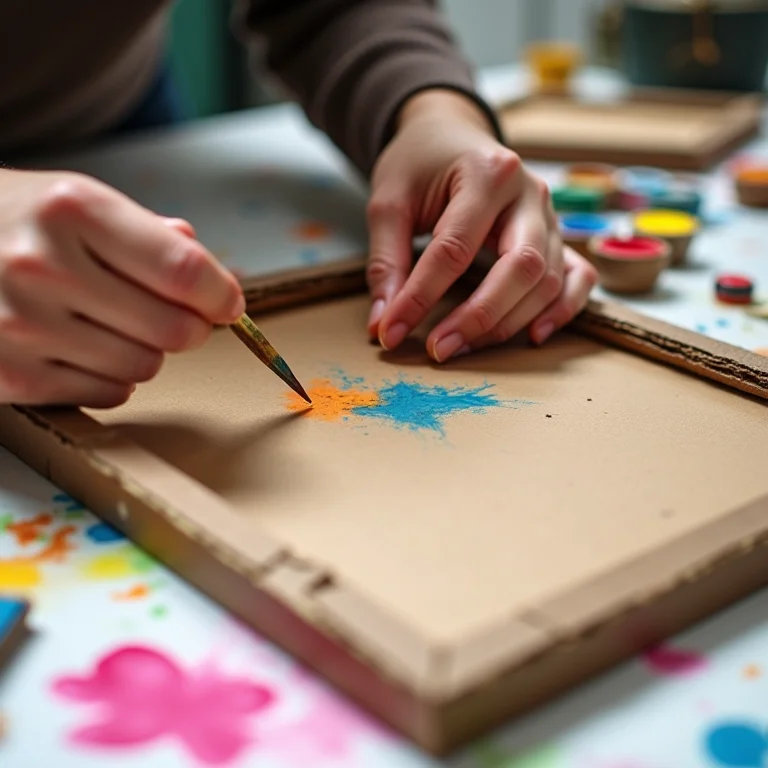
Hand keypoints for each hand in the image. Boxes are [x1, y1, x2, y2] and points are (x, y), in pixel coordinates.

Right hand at [0, 169, 243, 406]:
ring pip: (145, 367)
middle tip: (177, 317)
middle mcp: (43, 265)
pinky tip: (86, 349)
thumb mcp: (79, 202)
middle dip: (191, 327)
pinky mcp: (8, 374)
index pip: (182, 270)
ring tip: (116, 326)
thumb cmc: (18, 222)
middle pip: (174, 329)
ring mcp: (21, 325)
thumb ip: (150, 236)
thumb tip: (214, 283)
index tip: (228, 304)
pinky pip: (108, 394)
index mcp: (73, 210)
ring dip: (149, 352)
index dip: (221, 295)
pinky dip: (114, 379)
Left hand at [365, 89, 596, 361]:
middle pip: (519, 268)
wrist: (450, 134)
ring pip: (546, 282)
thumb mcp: (389, 202)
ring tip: (461, 347)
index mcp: (487, 172)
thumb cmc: (419, 164)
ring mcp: (550, 217)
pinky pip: (577, 278)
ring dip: (507, 324)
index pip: (454, 248)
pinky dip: (561, 311)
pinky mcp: (556, 237)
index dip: (421, 297)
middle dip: (477, 318)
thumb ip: (386, 262)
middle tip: (438, 350)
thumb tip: (384, 325)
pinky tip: (532, 336)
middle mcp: (529, 194)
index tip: (391, 332)